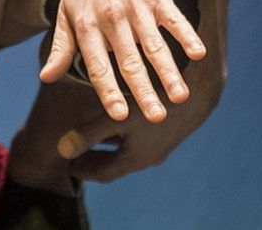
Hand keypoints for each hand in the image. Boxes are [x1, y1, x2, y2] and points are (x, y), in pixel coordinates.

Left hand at [40, 0, 204, 122]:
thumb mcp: (66, 11)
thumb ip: (61, 47)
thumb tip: (46, 78)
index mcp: (88, 25)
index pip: (98, 64)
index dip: (108, 90)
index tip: (120, 115)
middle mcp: (113, 18)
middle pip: (130, 61)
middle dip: (144, 90)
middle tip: (156, 118)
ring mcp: (138, 7)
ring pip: (155, 45)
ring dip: (169, 71)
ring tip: (181, 96)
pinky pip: (175, 19)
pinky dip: (187, 35)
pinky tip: (199, 54)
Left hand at [57, 55, 222, 181]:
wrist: (199, 87)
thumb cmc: (155, 102)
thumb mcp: (117, 118)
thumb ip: (88, 135)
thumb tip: (62, 151)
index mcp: (137, 159)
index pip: (104, 173)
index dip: (83, 170)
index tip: (67, 166)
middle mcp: (151, 155)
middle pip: (115, 162)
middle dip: (94, 158)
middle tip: (74, 153)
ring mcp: (162, 142)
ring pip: (128, 146)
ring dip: (110, 143)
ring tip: (92, 135)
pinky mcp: (169, 126)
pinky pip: (140, 134)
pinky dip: (125, 130)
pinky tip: (118, 114)